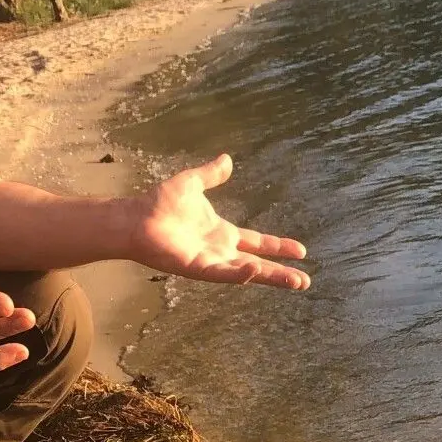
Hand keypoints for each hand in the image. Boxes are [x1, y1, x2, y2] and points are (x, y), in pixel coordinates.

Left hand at [129, 154, 309, 289]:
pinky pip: (221, 273)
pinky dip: (238, 274)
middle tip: (306, 280)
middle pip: (258, 264)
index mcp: (222, 233)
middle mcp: (219, 251)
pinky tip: (254, 270)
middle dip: (282, 272)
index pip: (257, 242)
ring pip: (247, 273)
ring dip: (270, 277)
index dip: (278, 246)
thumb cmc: (158, 204)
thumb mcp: (192, 183)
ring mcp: (209, 261)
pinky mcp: (196, 268)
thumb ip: (211, 174)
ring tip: (296, 282)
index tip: (301, 250)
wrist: (135, 218)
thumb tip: (227, 159)